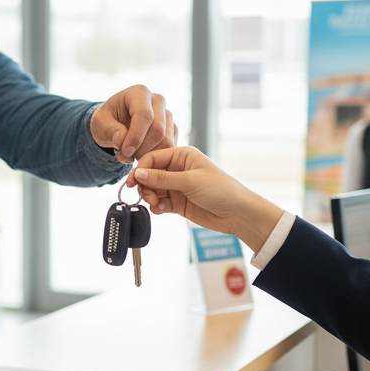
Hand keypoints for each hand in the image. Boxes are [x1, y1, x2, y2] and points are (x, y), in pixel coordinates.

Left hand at [90, 85, 177, 163]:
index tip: (124, 151)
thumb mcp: (100, 123)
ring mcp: (167, 115)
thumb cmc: (107, 120)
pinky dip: (155, 156)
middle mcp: (158, 101)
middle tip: (123, 156)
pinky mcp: (172, 129)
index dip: (135, 136)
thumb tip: (121, 141)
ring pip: (166, 141)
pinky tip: (139, 156)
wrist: (115, 124)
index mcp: (139, 93)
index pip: (145, 115)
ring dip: (147, 155)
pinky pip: (169, 147)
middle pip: (158, 130)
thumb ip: (110, 130)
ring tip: (128, 156)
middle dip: (140, 149)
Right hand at [127, 146, 283, 252]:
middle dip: (145, 186)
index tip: (132, 181)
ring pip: (152, 190)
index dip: (140, 169)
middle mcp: (178, 169)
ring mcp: (177, 186)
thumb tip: (138, 173)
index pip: (153, 158)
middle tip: (147, 196)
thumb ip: (161, 178)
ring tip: (156, 204)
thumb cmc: (221, 190)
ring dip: (150, 197)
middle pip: (149, 175)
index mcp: (182, 156)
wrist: (237, 214)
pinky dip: (157, 207)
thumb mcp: (189, 181)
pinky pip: (159, 202)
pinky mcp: (178, 202)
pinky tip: (162, 210)